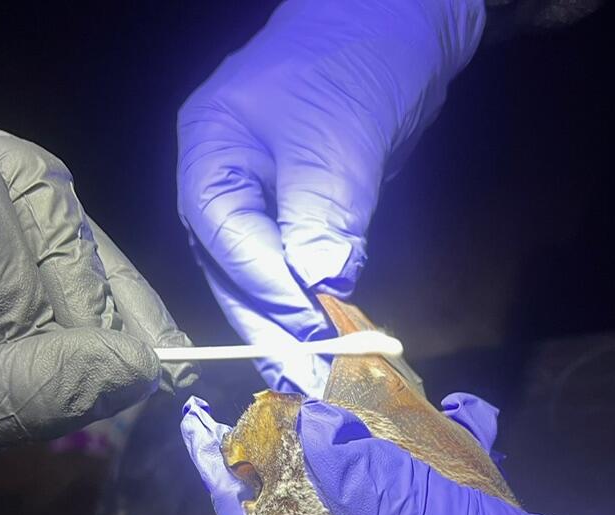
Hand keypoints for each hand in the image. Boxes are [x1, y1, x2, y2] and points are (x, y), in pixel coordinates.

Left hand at [0, 118, 195, 512]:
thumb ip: (28, 386)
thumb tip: (136, 368)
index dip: (5, 265)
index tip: (28, 343)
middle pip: (25, 188)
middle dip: (75, 280)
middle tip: (114, 362)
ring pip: (63, 215)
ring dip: (110, 294)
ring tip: (147, 366)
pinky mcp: (8, 234)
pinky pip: (78, 249)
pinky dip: (117, 302)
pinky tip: (151, 350)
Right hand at [177, 0, 485, 393]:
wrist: (404, 17)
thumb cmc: (360, 54)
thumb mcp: (339, 130)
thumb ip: (324, 208)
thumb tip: (320, 282)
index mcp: (210, 148)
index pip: (223, 234)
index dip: (263, 287)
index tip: (307, 331)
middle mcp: (223, 177)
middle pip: (231, 266)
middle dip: (270, 323)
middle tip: (307, 377)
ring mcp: (258, 194)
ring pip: (260, 272)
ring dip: (289, 322)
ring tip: (317, 372)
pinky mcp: (296, 207)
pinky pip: (293, 263)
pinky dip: (312, 298)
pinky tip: (329, 334)